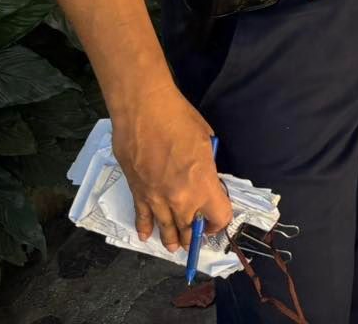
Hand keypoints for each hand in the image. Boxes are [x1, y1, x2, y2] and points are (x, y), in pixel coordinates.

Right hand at [112, 85, 232, 250]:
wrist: (144, 111)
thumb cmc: (180, 120)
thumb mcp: (207, 142)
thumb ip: (208, 168)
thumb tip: (206, 178)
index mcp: (203, 185)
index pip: (218, 217)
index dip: (220, 222)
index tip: (216, 221)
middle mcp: (180, 198)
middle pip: (189, 228)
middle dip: (193, 235)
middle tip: (193, 238)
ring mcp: (156, 198)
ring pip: (165, 228)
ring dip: (170, 238)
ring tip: (173, 247)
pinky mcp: (137, 192)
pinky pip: (142, 217)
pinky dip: (144, 227)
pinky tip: (146, 236)